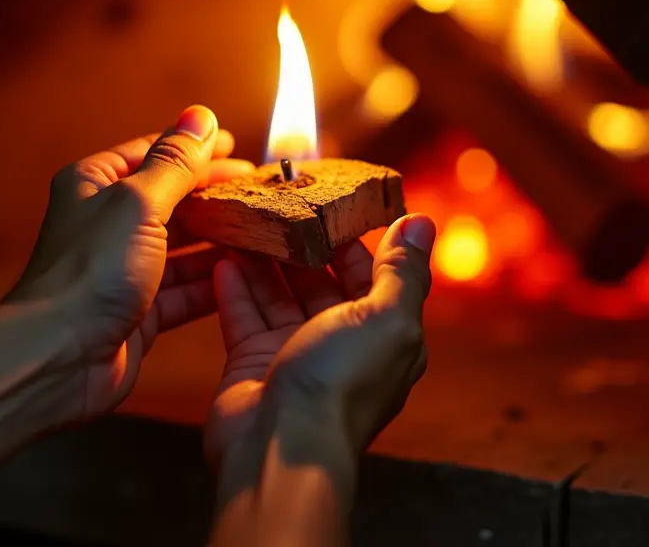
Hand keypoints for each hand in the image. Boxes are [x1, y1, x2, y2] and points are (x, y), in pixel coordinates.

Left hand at [9, 105, 253, 426]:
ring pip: (182, 247)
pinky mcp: (138, 312)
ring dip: (220, 239)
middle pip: (172, 200)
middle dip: (215, 195)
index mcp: (95, 185)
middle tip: (260, 191)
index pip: (153, 153)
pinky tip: (247, 274)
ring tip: (264, 230)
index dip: (195, 148)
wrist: (59, 356)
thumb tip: (200, 116)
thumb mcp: (139, 203)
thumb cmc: (91, 271)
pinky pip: (184, 290)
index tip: (238, 147)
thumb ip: (175, 162)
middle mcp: (106, 223)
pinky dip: (214, 282)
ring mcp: (123, 270)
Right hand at [205, 214, 435, 467]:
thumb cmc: (342, 384)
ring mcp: (295, 353)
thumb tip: (423, 223)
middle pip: (321, 281)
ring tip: (249, 219)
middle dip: (303, 244)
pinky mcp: (254, 364)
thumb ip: (404, 270)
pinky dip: (235, 288)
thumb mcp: (388, 317)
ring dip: (265, 259)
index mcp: (384, 335)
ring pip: (279, 294)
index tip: (330, 200)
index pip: (371, 275)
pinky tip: (225, 256)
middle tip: (280, 201)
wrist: (283, 447)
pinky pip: (244, 316)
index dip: (352, 239)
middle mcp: (341, 344)